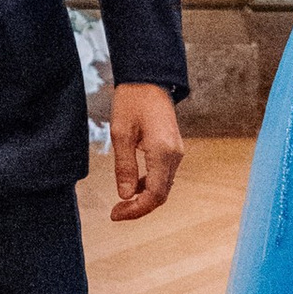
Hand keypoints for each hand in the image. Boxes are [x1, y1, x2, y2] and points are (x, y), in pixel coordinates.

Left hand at [109, 82, 184, 222]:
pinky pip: (163, 175)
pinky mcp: (172, 148)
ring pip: (163, 186)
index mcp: (162, 152)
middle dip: (139, 208)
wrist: (148, 79)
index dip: (136, 210)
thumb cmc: (131, 101)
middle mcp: (174, 155)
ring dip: (144, 198)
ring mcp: (176, 152)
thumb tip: (125, 195)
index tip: (115, 214)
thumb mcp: (120, 133)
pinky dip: (149, 185)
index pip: (154, 195)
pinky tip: (132, 185)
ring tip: (121, 202)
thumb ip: (124, 166)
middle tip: (116, 212)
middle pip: (161, 195)